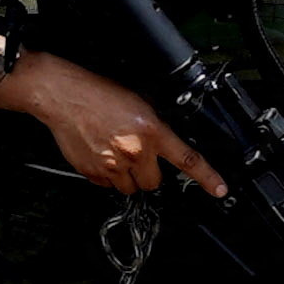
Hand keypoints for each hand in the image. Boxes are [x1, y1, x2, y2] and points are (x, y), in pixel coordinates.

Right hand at [1, 53, 227, 203]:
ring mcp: (113, 165)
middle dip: (148, 173)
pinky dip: (105, 175)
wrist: (64, 96)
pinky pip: (106, 185)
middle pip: (153, 183)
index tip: (220, 190)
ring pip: (130, 188)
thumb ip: (154, 129)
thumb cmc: (98, 93)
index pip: (187, 160)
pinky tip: (99, 154)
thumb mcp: (137, 103)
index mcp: (151, 131)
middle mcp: (135, 151)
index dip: (207, 178)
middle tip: (136, 156)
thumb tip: (161, 145)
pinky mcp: (93, 172)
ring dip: (127, 176)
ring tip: (115, 153)